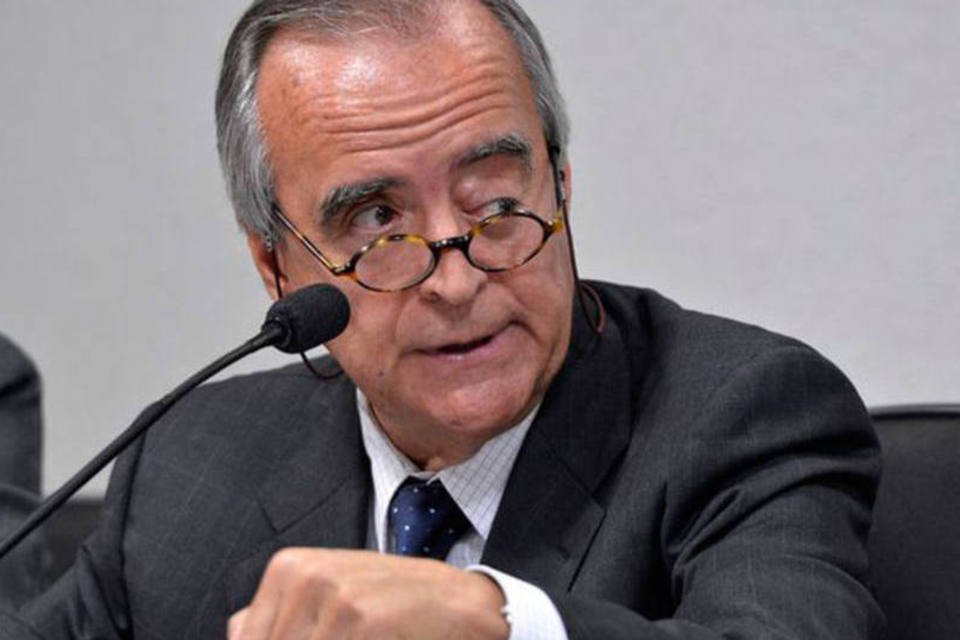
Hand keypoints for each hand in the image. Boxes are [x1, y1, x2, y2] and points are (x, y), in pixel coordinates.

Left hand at [227, 548, 509, 639]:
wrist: (463, 607)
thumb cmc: (396, 610)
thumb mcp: (334, 599)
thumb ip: (278, 618)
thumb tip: (235, 631)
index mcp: (289, 569)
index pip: (250, 639)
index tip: (320, 638)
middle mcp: (304, 574)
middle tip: (350, 637)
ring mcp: (334, 594)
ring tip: (366, 639)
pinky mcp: (364, 617)